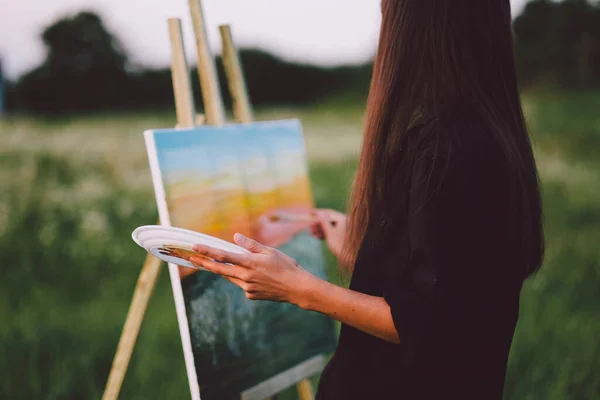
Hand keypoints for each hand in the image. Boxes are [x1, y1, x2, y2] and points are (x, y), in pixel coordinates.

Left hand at [189, 233, 318, 305]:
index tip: (195, 247)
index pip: (223, 256)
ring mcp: (247, 288)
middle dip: (203, 262)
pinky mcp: (251, 295)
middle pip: (219, 269)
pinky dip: (243, 277)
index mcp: (250, 263)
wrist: (297, 288)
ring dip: (223, 269)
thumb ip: (250, 245)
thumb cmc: (286, 266)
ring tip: (218, 262)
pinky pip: (241, 284)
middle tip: (190, 257)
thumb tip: (235, 238)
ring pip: (230, 276)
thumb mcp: (270, 251)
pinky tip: (258, 276)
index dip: (207, 251)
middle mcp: (245, 277)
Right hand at [309, 209, 347, 258]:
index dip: (318, 213)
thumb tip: (318, 213)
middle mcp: (344, 222)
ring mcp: (343, 228)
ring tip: (311, 233)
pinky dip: (324, 233)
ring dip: (319, 229)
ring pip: (329, 226)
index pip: (329, 213)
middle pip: (328, 219)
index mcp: (343, 219)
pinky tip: (317, 237)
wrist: (349, 257)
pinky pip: (332, 231)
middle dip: (318, 223)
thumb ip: (323, 222)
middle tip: (309, 226)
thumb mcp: (330, 232)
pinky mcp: (341, 235)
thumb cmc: (340, 245)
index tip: (310, 213)